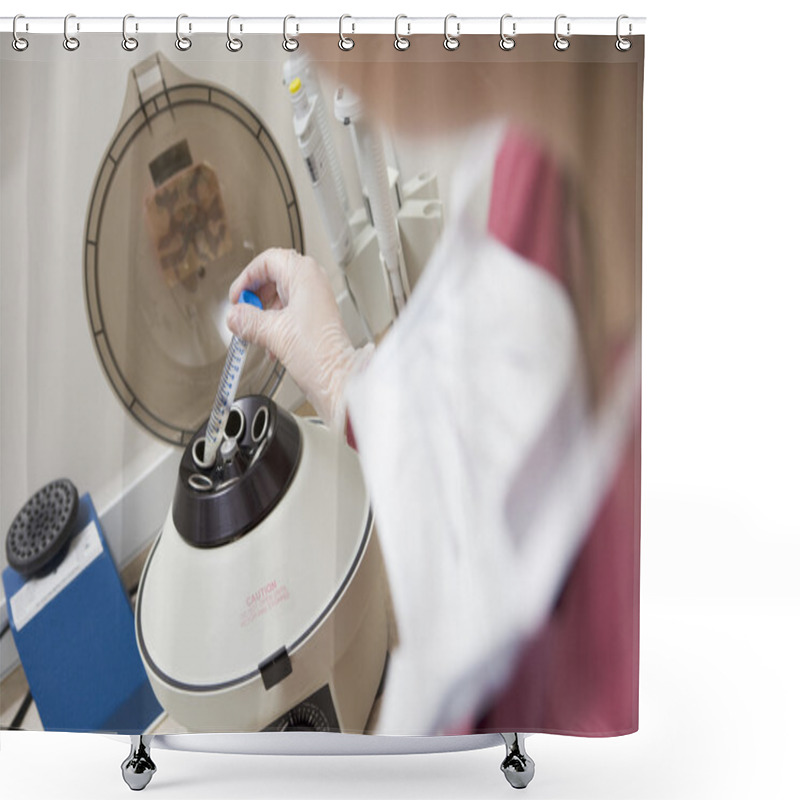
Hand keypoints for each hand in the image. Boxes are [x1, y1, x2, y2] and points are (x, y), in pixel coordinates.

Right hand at [227, 248, 372, 430]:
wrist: (338, 379)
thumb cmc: (320, 353)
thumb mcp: (273, 334)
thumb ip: (247, 321)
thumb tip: (233, 316)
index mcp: (304, 275)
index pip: (268, 260)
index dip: (247, 277)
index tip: (237, 296)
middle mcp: (312, 283)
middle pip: (274, 276)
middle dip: (255, 295)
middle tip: (244, 311)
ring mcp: (316, 300)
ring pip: (280, 296)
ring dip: (264, 312)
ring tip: (255, 331)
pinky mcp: (316, 317)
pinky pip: (289, 312)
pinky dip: (275, 323)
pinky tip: (269, 342)